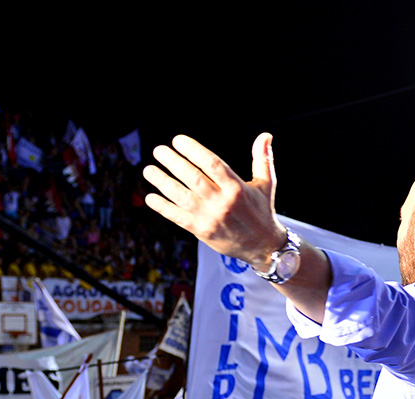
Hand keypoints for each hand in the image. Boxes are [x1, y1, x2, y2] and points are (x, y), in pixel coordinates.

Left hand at [145, 134, 284, 267]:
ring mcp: (210, 218)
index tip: (178, 140)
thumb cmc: (262, 211)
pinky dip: (163, 208)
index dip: (193, 151)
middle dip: (173, 163)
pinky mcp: (202, 231)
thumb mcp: (266, 184)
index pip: (212, 164)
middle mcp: (222, 202)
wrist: (263, 247)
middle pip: (193, 178)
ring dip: (163, 183)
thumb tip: (266, 135)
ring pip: (182, 197)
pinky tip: (150, 197)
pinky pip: (178, 218)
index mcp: (237, 188)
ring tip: (149, 170)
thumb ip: (262, 159)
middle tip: (159, 150)